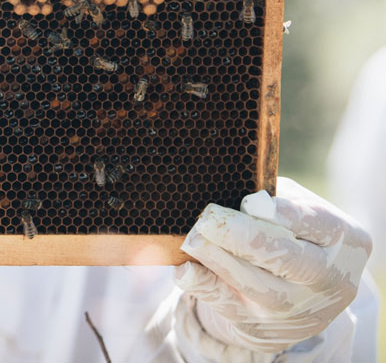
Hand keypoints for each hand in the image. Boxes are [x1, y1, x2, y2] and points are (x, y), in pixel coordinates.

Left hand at [174, 177, 370, 354]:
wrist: (304, 300)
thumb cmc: (296, 236)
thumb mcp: (300, 212)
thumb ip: (275, 200)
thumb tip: (237, 198)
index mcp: (343, 240)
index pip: (315, 223)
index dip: (282, 213)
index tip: (250, 202)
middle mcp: (326, 279)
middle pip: (282, 257)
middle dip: (241, 236)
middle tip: (208, 218)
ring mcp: (294, 308)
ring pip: (252, 283)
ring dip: (216, 258)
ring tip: (193, 237)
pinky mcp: (260, 327)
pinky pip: (226, 304)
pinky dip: (202, 285)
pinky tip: (184, 270)